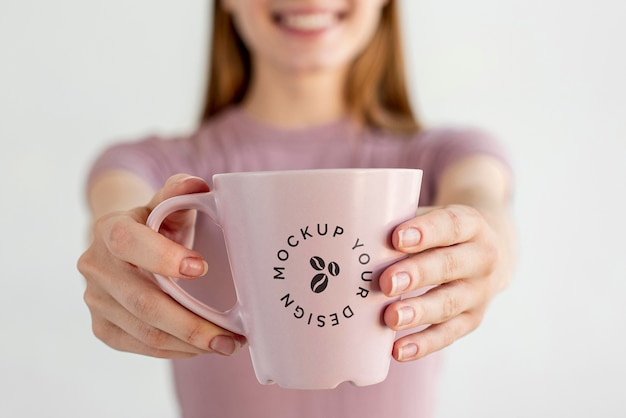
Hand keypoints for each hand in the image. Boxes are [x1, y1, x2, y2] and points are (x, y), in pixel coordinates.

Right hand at [77, 174, 245, 357]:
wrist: (123, 245)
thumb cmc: (155, 222)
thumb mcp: (167, 202)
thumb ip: (180, 191)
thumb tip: (198, 183)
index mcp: (110, 229)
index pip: (129, 243)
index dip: (163, 257)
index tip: (201, 268)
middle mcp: (96, 266)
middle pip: (144, 302)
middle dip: (192, 323)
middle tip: (231, 336)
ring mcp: (96, 300)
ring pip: (145, 331)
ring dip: (190, 344)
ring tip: (227, 345)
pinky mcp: (103, 326)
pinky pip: (141, 346)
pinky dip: (176, 351)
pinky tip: (202, 348)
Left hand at [380, 204, 511, 361]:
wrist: (494, 251)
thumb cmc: (445, 233)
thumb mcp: (434, 218)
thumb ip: (404, 225)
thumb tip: (357, 236)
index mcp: (472, 225)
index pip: (451, 225)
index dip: (426, 232)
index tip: (397, 238)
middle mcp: (482, 258)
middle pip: (449, 266)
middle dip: (417, 275)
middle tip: (386, 282)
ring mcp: (480, 292)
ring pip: (449, 304)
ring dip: (419, 312)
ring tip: (391, 318)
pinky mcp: (473, 319)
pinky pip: (448, 335)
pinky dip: (422, 344)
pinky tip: (398, 350)